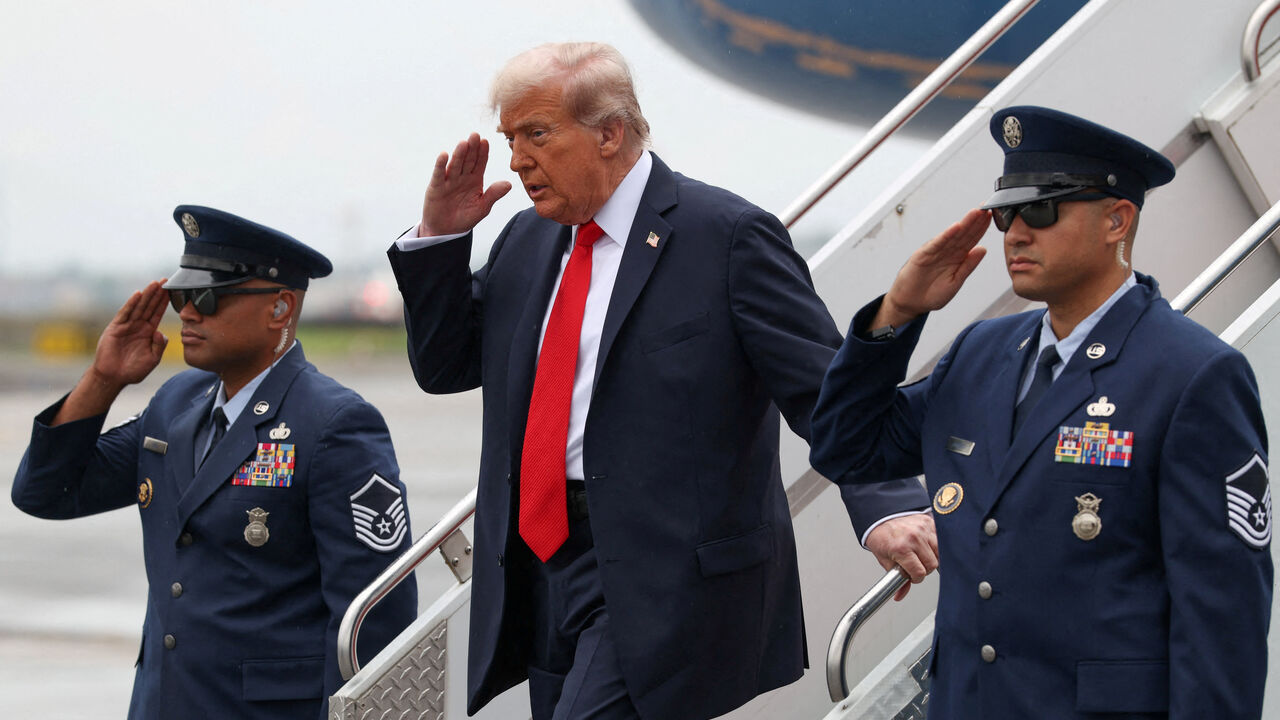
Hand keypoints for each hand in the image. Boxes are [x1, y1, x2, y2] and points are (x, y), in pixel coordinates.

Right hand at [52, 280, 169, 425]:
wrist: (114, 377)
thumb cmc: (133, 370)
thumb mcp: (152, 359)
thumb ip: (159, 346)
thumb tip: (161, 332)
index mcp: (148, 332)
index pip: (158, 313)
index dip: (164, 302)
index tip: (172, 290)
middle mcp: (138, 326)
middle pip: (149, 306)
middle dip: (157, 294)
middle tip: (166, 280)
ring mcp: (126, 326)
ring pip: (139, 307)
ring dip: (147, 295)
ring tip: (155, 283)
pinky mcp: (116, 328)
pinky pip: (125, 313)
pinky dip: (131, 304)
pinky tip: (138, 294)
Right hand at [419, 133, 511, 235]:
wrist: (446, 231)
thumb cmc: (465, 218)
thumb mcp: (482, 207)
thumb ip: (493, 195)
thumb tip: (509, 184)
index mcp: (475, 179)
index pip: (480, 163)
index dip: (482, 153)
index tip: (485, 142)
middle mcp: (462, 177)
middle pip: (468, 160)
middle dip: (472, 148)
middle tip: (475, 135)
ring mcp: (449, 180)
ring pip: (455, 165)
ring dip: (459, 154)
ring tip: (463, 143)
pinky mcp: (436, 187)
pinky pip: (439, 174)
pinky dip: (440, 165)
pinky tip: (444, 155)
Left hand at [864, 512, 938, 600]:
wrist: (879, 516)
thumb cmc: (881, 536)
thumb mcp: (884, 560)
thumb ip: (896, 578)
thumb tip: (900, 595)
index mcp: (901, 548)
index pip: (920, 573)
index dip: (916, 578)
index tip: (913, 576)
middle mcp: (914, 538)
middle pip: (932, 564)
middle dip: (924, 569)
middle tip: (916, 566)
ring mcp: (923, 529)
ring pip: (940, 552)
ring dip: (932, 557)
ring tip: (922, 556)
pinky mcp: (929, 522)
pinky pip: (941, 539)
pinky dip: (936, 545)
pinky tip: (927, 546)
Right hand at [875, 208, 989, 327]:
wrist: (911, 303)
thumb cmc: (931, 293)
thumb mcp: (956, 282)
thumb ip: (968, 266)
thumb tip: (983, 249)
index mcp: (957, 258)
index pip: (972, 239)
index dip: (982, 228)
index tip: (992, 215)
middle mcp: (947, 251)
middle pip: (964, 233)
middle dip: (976, 220)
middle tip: (988, 206)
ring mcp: (935, 252)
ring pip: (953, 235)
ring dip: (964, 223)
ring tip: (976, 212)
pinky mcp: (923, 255)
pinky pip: (937, 244)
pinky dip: (946, 236)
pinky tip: (955, 227)